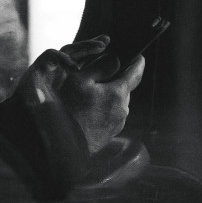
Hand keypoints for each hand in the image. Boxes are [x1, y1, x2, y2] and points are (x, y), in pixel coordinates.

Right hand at [15, 35, 145, 154]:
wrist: (61, 146)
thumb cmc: (67, 109)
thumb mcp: (79, 80)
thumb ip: (100, 66)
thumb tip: (115, 59)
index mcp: (118, 93)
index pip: (135, 74)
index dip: (138, 63)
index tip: (139, 56)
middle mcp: (122, 109)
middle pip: (124, 89)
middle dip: (116, 80)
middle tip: (101, 75)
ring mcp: (117, 124)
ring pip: (116, 103)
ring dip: (107, 96)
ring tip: (89, 95)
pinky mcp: (109, 135)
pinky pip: (110, 115)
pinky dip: (102, 109)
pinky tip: (86, 111)